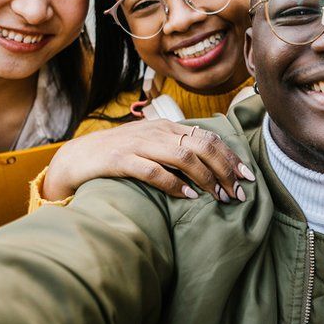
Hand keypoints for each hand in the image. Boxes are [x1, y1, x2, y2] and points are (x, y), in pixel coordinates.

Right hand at [42, 118, 254, 202]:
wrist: (77, 158)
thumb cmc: (118, 155)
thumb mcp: (150, 146)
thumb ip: (176, 150)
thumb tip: (210, 165)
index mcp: (166, 127)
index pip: (207, 137)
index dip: (229, 156)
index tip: (246, 176)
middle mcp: (156, 132)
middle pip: (201, 145)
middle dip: (224, 168)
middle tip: (238, 191)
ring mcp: (138, 144)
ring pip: (183, 155)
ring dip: (206, 177)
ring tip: (218, 196)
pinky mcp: (121, 160)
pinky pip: (153, 171)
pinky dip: (174, 183)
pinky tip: (188, 196)